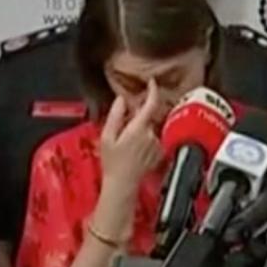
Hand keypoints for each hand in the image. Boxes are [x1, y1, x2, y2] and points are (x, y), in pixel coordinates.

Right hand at [99, 79, 162, 195]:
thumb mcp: (107, 137)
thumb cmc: (112, 162)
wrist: (123, 184)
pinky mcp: (159, 153)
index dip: (152, 91)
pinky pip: (152, 140)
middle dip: (136, 119)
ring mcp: (156, 144)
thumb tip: (121, 100)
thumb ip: (115, 116)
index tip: (151, 82)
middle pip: (146, 118)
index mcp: (138, 128)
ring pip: (149, 129)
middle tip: (122, 131)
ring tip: (126, 145)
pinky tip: (134, 152)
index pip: (150, 104)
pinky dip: (144, 141)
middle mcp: (151, 134)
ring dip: (140, 131)